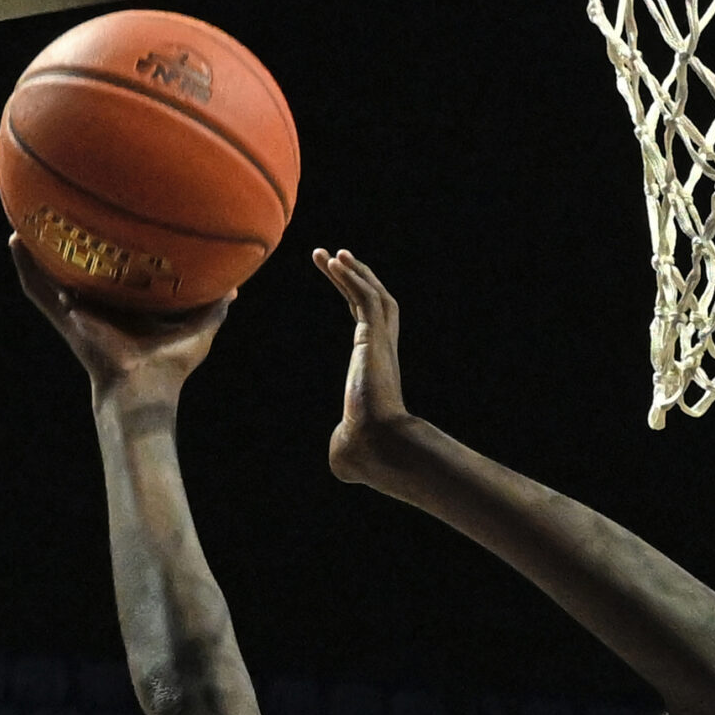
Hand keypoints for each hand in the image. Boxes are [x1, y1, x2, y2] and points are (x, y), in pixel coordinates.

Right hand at [10, 235, 230, 408]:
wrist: (145, 386)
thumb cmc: (171, 365)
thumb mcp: (198, 331)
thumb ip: (212, 308)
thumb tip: (234, 287)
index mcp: (127, 308)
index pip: (115, 275)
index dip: (108, 254)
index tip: (106, 225)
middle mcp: (100, 307)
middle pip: (80, 272)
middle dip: (69, 247)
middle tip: (59, 214)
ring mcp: (79, 311)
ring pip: (51, 276)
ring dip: (37, 251)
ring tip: (25, 219)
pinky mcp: (65, 316)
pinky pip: (38, 289)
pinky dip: (25, 266)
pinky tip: (15, 240)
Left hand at [313, 247, 409, 480]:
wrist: (378, 450)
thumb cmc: (363, 454)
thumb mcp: (347, 446)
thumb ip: (343, 444)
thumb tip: (340, 461)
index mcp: (375, 369)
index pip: (366, 324)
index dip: (353, 299)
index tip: (338, 279)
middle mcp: (382, 352)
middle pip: (373, 303)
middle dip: (355, 277)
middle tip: (334, 256)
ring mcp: (381, 345)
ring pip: (373, 295)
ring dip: (353, 271)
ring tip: (332, 253)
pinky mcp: (376, 341)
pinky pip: (366, 299)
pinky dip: (352, 277)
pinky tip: (334, 260)